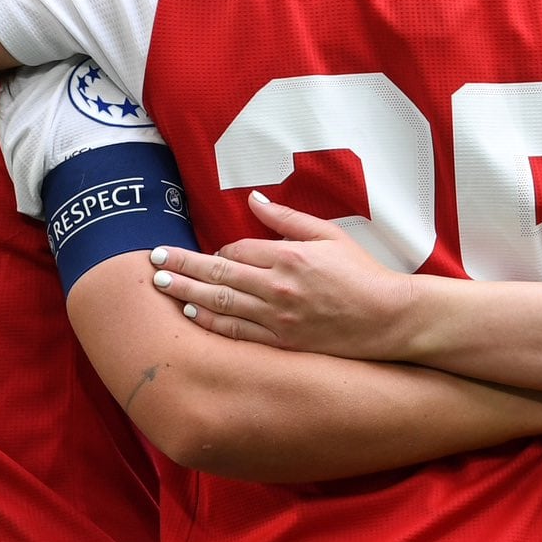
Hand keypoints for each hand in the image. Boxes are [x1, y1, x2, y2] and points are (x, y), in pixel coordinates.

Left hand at [150, 193, 418, 359]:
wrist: (387, 319)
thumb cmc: (362, 274)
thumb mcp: (330, 235)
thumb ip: (287, 219)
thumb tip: (255, 198)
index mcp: (289, 256)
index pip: (238, 249)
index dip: (220, 248)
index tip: (212, 250)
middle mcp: (277, 287)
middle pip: (218, 273)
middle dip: (183, 264)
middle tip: (154, 260)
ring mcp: (277, 318)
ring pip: (219, 303)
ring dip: (187, 291)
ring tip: (162, 284)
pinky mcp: (281, 342)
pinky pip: (236, 331)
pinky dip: (210, 321)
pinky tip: (192, 312)